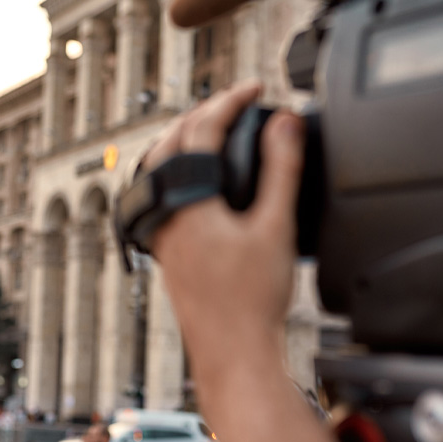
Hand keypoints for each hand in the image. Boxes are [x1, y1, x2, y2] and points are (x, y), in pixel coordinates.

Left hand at [142, 80, 304, 378]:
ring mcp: (161, 234)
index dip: (229, 100)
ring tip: (216, 130)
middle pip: (171, 142)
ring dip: (185, 140)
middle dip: (204, 113)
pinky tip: (201, 181)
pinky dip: (180, 171)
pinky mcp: (165, 252)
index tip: (254, 86)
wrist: (232, 354)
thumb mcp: (277, 226)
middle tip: (237, 102)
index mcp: (187, 201)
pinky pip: (162, 194)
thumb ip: (282, 168)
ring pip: (158, 169)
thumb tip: (284, 122)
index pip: (201, 129)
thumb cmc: (253, 301)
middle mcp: (165, 214)